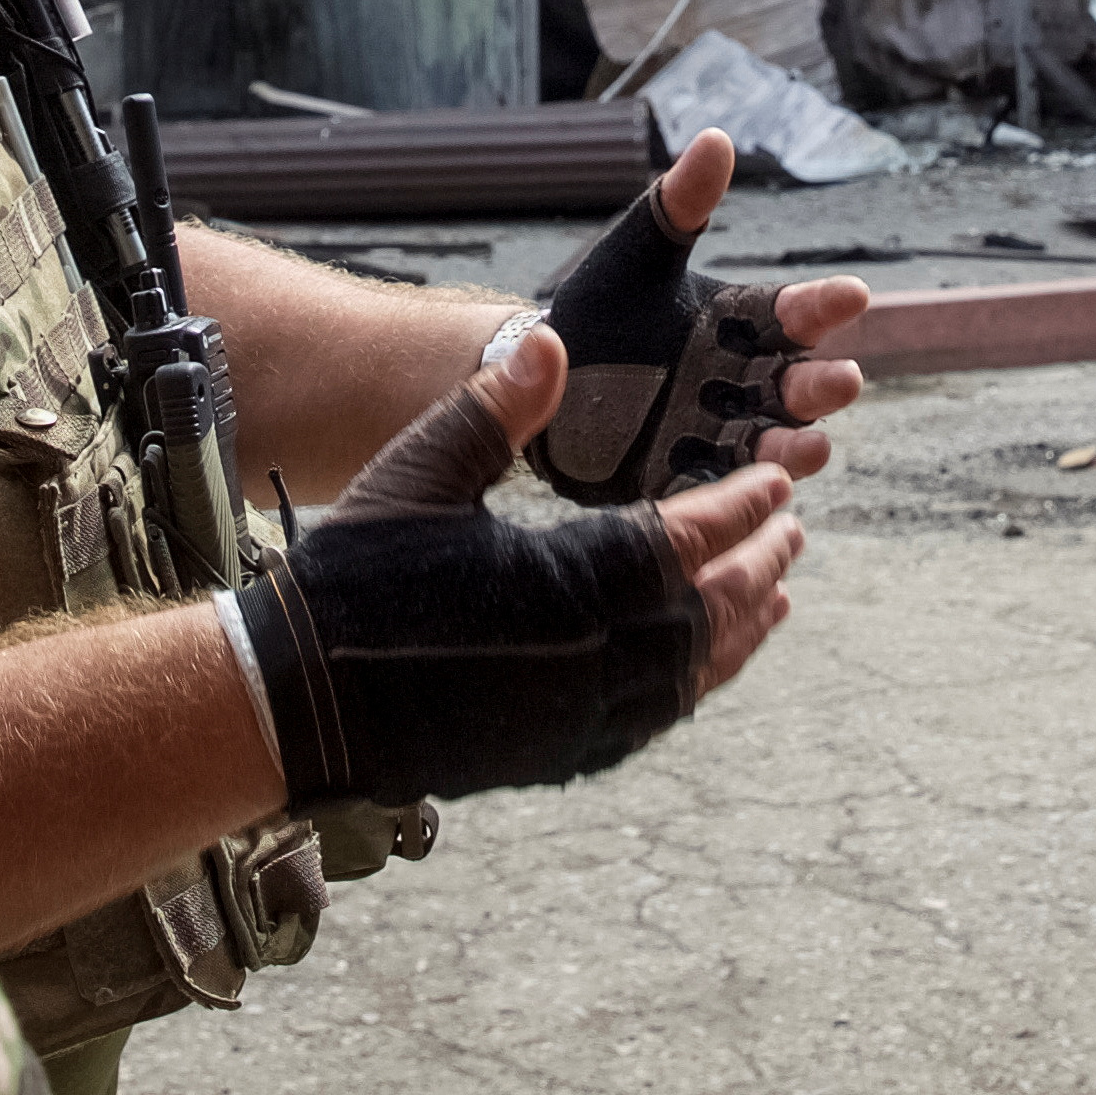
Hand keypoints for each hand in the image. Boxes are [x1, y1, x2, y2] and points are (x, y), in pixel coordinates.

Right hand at [232, 325, 807, 808]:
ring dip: (741, 630)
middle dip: (757, 566)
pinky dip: (694, 685)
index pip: (685, 540)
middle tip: (793, 530)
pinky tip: (703, 663)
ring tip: (776, 595)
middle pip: (709, 612)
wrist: (303, 701)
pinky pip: (652, 721)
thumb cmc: (357, 576)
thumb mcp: (421, 474)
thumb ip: (495, 410)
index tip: (778, 481)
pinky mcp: (556, 755)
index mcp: (565, 583)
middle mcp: (587, 660)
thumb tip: (553, 339)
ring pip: (691, 675)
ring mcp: (575, 719)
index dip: (740, 508)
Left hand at [511, 127, 870, 505]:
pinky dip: (739, 491)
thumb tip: (717, 139)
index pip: (794, 314)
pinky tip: (754, 491)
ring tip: (811, 443)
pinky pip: (717, 488)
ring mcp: (716, 433)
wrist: (537, 373)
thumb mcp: (638, 254)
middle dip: (823, 386)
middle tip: (844, 379)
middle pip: (797, 387)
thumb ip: (679, 205)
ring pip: (771, 443)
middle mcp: (742, 382)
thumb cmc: (603, 308)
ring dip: (796, 446)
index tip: (852, 294)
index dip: (824, 306)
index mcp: (741, 326)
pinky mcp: (682, 477)